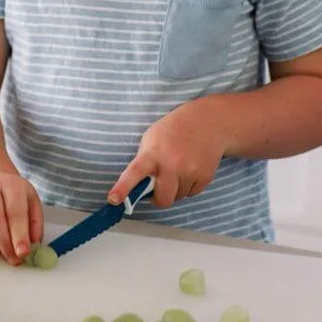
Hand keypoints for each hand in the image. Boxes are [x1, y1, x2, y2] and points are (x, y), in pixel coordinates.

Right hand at [0, 172, 43, 264]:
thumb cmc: (13, 195)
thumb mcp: (31, 202)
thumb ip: (35, 223)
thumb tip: (34, 245)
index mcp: (10, 184)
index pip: (14, 211)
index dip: (19, 234)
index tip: (23, 252)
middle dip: (5, 244)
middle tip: (14, 259)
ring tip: (3, 254)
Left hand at [107, 99, 224, 207]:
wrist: (207, 121)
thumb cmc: (174, 128)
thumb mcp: (152, 138)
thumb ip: (144, 160)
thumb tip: (138, 185)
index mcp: (153, 152)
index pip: (134, 172)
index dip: (123, 188)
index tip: (113, 200)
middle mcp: (172, 164)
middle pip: (162, 199)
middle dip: (159, 198)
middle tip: (158, 187)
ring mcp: (190, 171)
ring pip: (178, 197)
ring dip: (175, 189)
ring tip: (178, 169)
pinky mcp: (205, 176)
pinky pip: (192, 193)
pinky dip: (188, 186)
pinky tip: (190, 168)